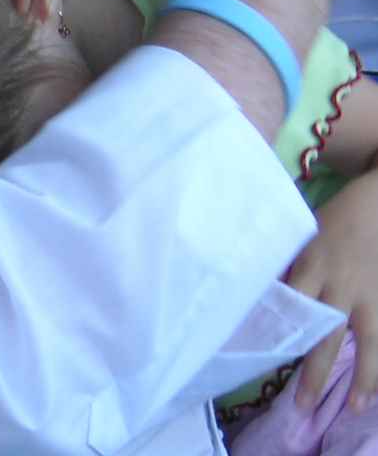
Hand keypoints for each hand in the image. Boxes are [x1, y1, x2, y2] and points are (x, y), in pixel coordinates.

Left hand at [288, 169, 377, 412]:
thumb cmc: (336, 217)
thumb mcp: (303, 233)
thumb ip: (291, 264)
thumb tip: (267, 294)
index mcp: (311, 265)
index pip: (290, 305)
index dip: (278, 331)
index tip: (260, 358)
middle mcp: (340, 285)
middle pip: (325, 335)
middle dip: (313, 371)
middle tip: (302, 405)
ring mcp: (370, 294)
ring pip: (366, 342)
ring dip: (361, 377)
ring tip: (354, 409)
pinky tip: (376, 387)